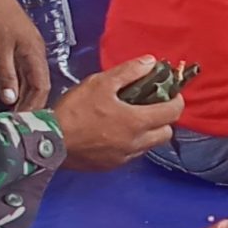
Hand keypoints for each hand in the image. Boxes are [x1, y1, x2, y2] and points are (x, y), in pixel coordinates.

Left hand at [0, 0, 51, 111]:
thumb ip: (6, 76)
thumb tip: (11, 100)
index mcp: (35, 53)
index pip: (41, 87)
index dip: (34, 105)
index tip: (23, 120)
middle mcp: (35, 51)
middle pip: (36, 83)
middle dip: (27, 101)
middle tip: (17, 119)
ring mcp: (26, 46)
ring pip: (26, 75)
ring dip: (18, 91)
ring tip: (11, 108)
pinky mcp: (16, 42)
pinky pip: (17, 66)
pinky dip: (11, 78)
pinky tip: (3, 85)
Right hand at [53, 58, 183, 169]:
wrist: (50, 141)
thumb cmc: (75, 110)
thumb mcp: (101, 83)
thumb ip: (129, 72)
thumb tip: (151, 62)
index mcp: (137, 121)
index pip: (173, 112)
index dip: (176, 100)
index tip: (170, 92)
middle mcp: (137, 143)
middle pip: (167, 132)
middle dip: (164, 119)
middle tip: (151, 106)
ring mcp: (125, 157)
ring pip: (150, 145)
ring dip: (149, 132)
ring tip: (132, 118)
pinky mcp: (112, 165)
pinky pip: (132, 154)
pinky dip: (132, 142)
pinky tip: (116, 132)